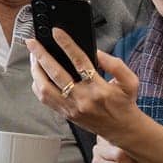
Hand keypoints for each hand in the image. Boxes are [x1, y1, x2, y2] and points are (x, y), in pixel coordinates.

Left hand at [26, 30, 141, 139]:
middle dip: (41, 55)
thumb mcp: (130, 81)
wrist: (121, 129)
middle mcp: (83, 99)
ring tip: (33, 56)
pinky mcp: (66, 114)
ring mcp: (72, 108)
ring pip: (45, 89)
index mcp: (99, 89)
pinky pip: (46, 100)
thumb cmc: (124, 103)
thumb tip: (97, 52)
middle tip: (33, 42)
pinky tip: (38, 75)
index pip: (79, 61)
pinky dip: (38, 86)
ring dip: (36, 71)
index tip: (56, 32)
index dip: (66, 44)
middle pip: (56, 74)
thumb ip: (115, 64)